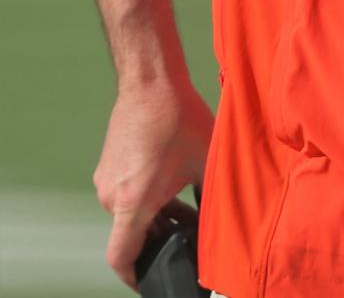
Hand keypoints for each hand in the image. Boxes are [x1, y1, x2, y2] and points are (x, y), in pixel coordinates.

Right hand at [93, 79, 214, 289]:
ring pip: (129, 215)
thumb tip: (223, 224)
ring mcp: (107, 179)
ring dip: (155, 218)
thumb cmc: (179, 118)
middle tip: (189, 238)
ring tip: (188, 210)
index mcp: (132, 202)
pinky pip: (124, 196)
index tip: (154, 279)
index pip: (122, 257)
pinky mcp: (109, 165)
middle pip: (131, 235)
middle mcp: (111, 195)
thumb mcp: (205, 163)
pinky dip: (146, 201)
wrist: (151, 80)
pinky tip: (174, 188)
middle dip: (159, 241)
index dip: (136, 276)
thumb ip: (209, 198)